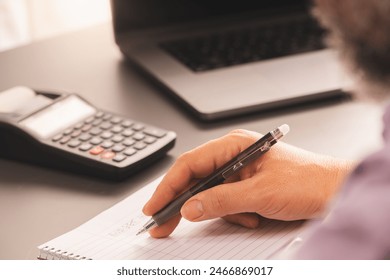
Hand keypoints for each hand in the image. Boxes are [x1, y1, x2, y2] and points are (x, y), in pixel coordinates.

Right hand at [142, 129, 354, 237]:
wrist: (335, 191)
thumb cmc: (307, 181)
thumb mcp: (260, 194)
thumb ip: (220, 201)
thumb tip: (189, 208)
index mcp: (234, 145)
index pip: (190, 164)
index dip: (168, 186)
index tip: (154, 206)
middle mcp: (235, 155)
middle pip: (196, 179)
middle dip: (182, 203)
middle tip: (162, 224)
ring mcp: (240, 171)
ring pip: (211, 194)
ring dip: (221, 212)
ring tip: (245, 218)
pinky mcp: (247, 186)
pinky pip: (227, 203)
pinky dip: (235, 215)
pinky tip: (254, 217)